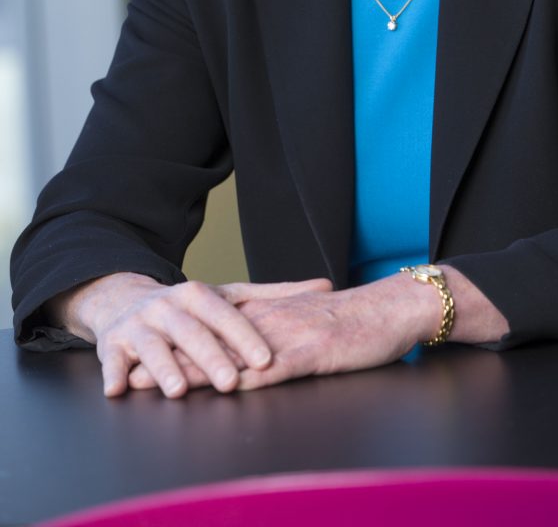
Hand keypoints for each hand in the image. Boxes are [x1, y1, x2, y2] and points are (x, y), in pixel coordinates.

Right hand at [49, 272, 332, 398]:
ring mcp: (139, 326)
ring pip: (152, 348)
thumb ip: (275, 295)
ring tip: (178, 390)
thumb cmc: (190, 307)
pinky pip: (112, 361)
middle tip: (229, 382)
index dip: (245, 337)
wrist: (127, 300)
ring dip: (163, 369)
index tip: (265, 359)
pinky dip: (114, 375)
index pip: (226, 316)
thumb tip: (327, 286)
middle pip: (191, 333)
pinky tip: (118, 390)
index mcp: (199, 294)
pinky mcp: (113, 345)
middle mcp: (168, 306)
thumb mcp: (229, 296)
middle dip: (210, 357)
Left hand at [128, 266, 509, 393]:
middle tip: (130, 372)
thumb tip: (247, 352)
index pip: (212, 327)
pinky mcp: (309, 353)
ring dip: (194, 372)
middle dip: (169, 357)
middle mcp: (271, 319)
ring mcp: (288, 336)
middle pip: (210, 340)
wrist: (393, 308)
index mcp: (269, 311)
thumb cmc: (354, 321)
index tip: (140, 354)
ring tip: (157, 387)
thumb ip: (276, 331)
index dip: (175, 341)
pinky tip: (219, 393)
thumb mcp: (308, 320)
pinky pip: (269, 369)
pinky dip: (240, 381)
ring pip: (231, 355)